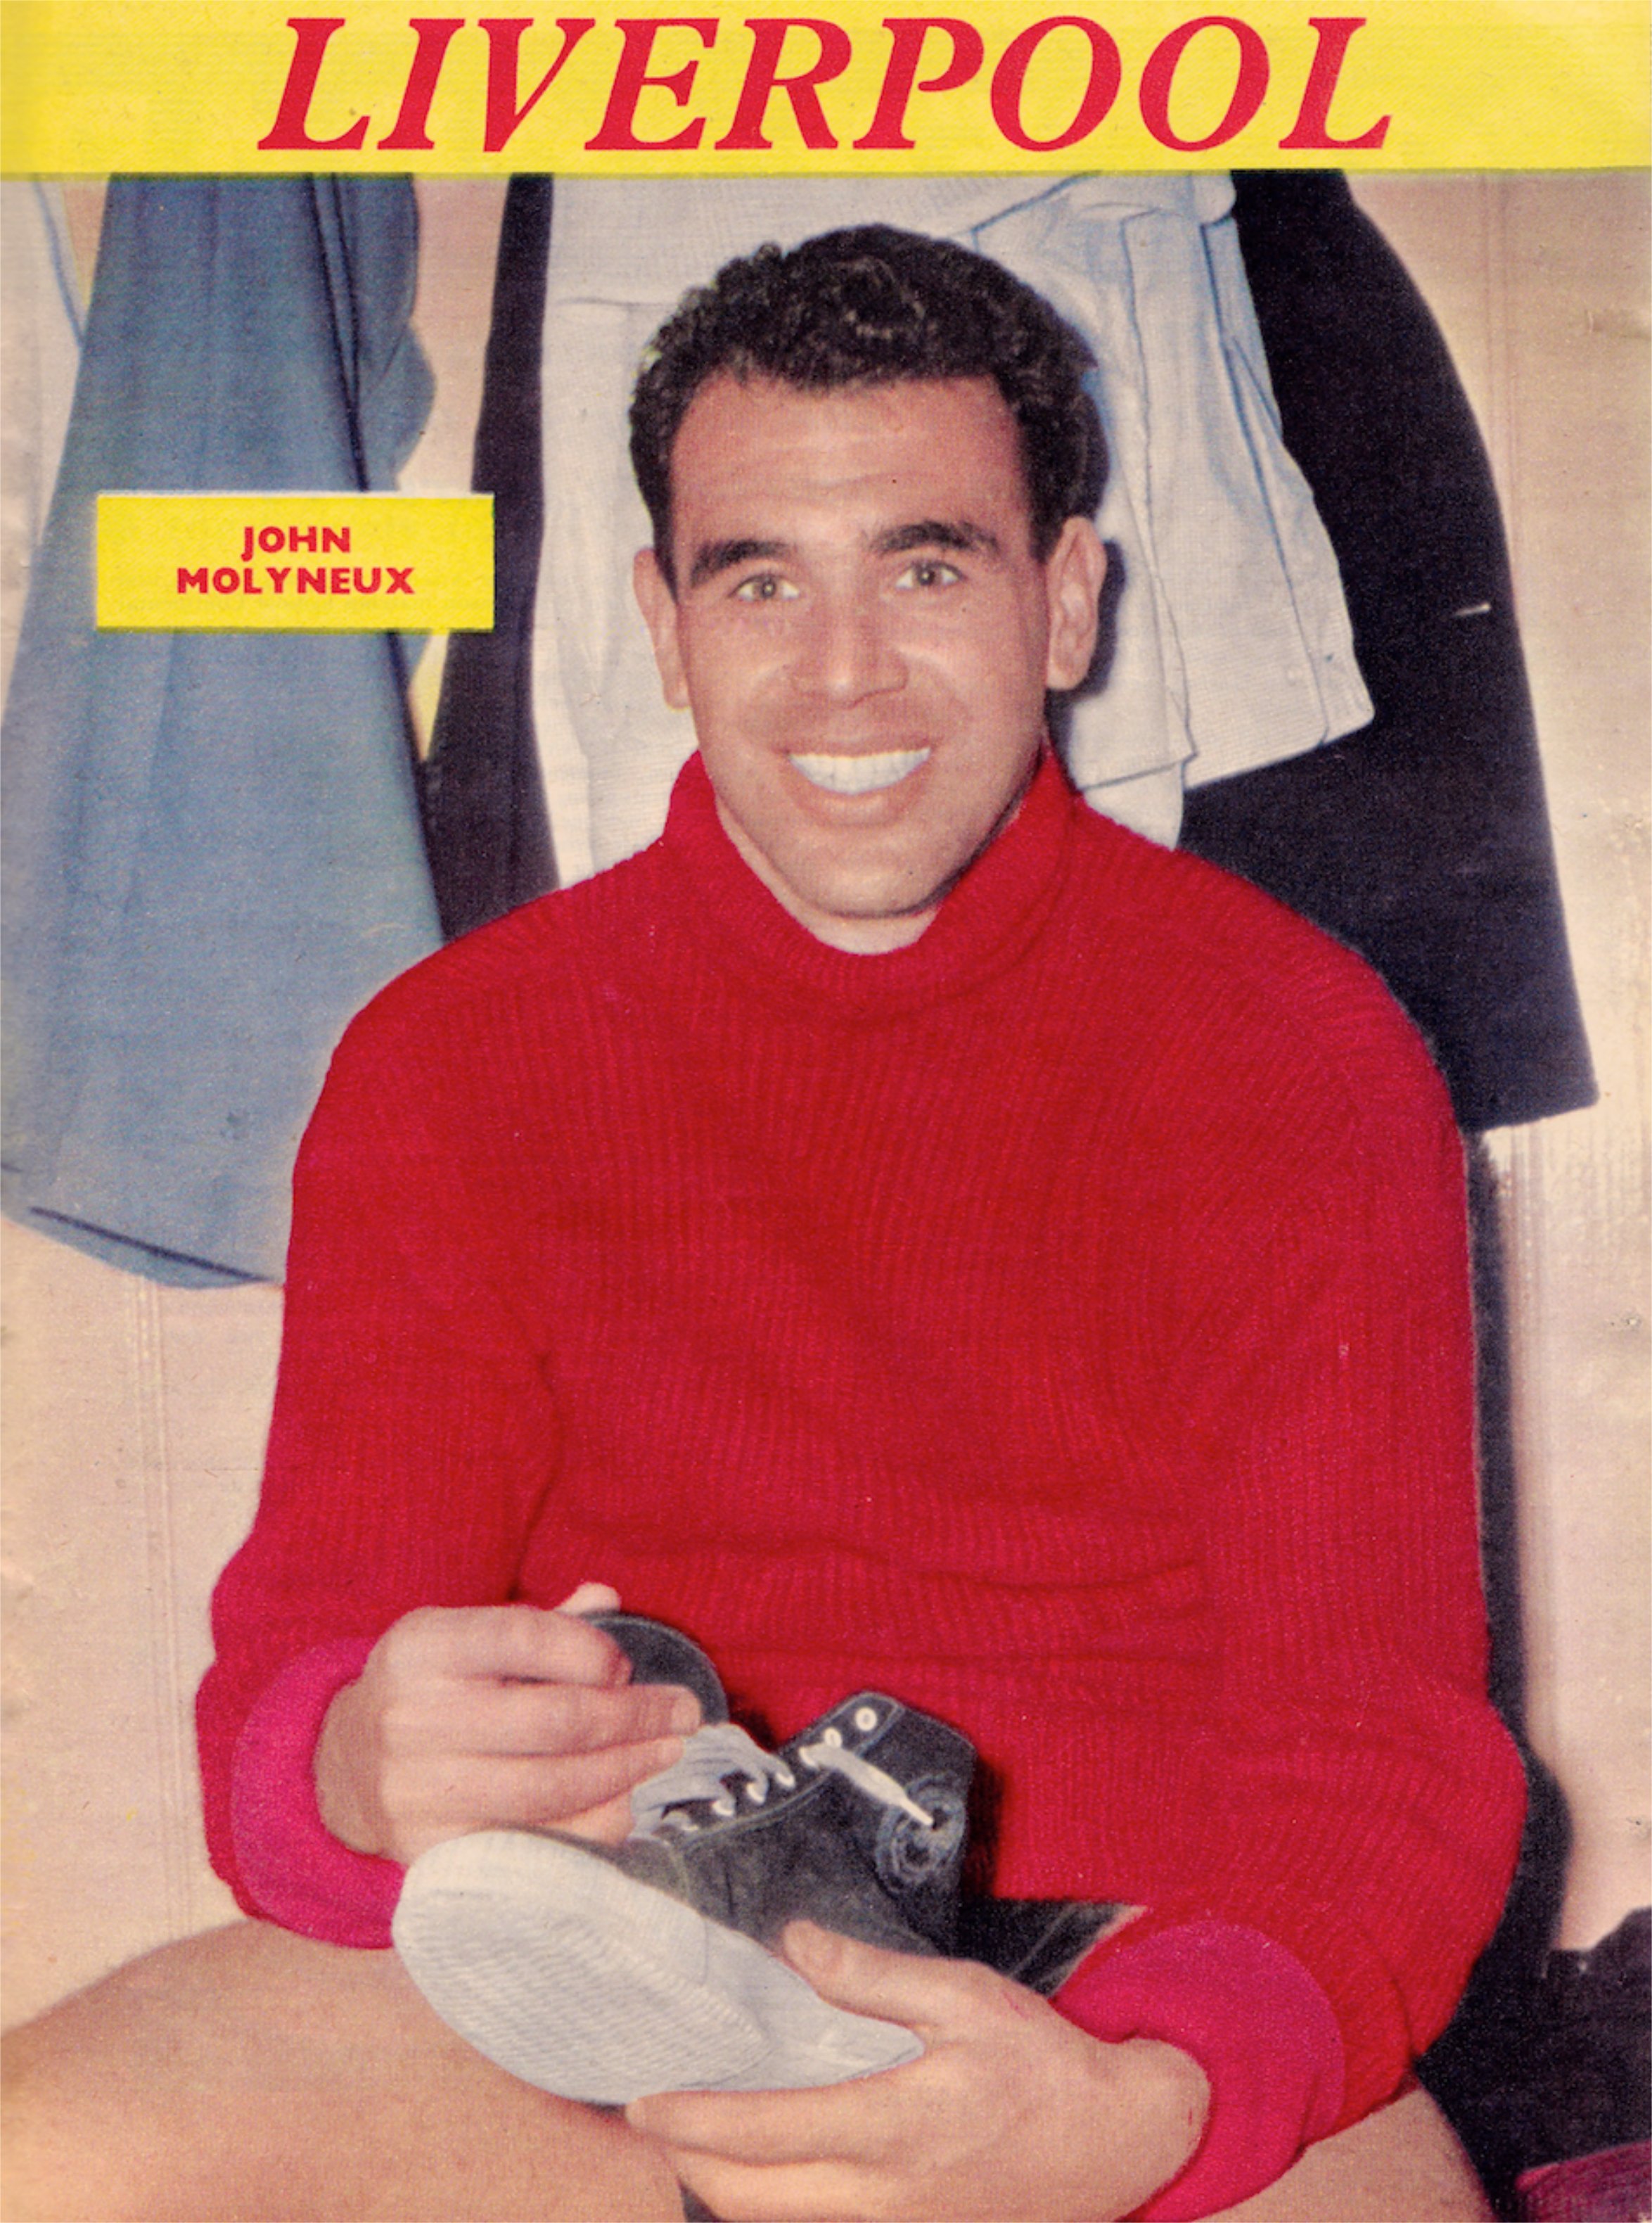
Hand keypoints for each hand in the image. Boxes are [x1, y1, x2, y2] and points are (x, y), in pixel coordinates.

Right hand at [314, 1587, 700, 1864]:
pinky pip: (533, 1842)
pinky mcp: (432, 1852)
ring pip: (550, 1787)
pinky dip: (589, 1824)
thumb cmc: (434, 1689)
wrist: (346, 1768)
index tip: (624, 1665)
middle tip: (682, 1713)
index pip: (524, 1637)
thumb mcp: (466, 1638)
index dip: (590, 1650)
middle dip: (634, 1716)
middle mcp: (411, 1717)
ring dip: (625, 1770)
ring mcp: (418, 1791)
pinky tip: (624, 1802)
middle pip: (553, 1721)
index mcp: (422, 1647)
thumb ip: (539, 1624)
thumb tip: (608, 1599)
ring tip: (666, 1752)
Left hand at [627, 1923, 1208, 2221]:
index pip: (765, 2134)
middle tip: (648, 2121)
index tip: (642, 2102)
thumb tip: (795, 1943)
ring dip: (724, 2188)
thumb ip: (874, 1977)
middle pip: (750, 2199)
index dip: (693, 2122)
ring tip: (688, 2140)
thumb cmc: (1045, 2063)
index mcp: (896, 2127)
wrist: (1122, 2145)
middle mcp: (886, 2195)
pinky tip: (763, 2164)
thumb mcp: (967, 1997)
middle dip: (687, 2164)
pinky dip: (775, 2202)